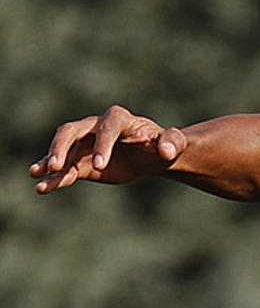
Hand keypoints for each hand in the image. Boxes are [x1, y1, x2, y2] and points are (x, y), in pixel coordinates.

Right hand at [31, 106, 187, 192]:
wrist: (151, 155)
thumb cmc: (163, 146)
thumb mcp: (173, 144)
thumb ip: (173, 142)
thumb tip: (165, 150)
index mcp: (119, 120)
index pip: (107, 127)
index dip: (102, 143)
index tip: (100, 164)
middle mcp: (96, 127)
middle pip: (72, 131)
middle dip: (62, 146)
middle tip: (56, 165)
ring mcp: (86, 144)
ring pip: (63, 149)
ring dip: (50, 160)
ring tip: (36, 173)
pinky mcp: (83, 162)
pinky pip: (66, 170)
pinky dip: (55, 178)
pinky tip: (41, 187)